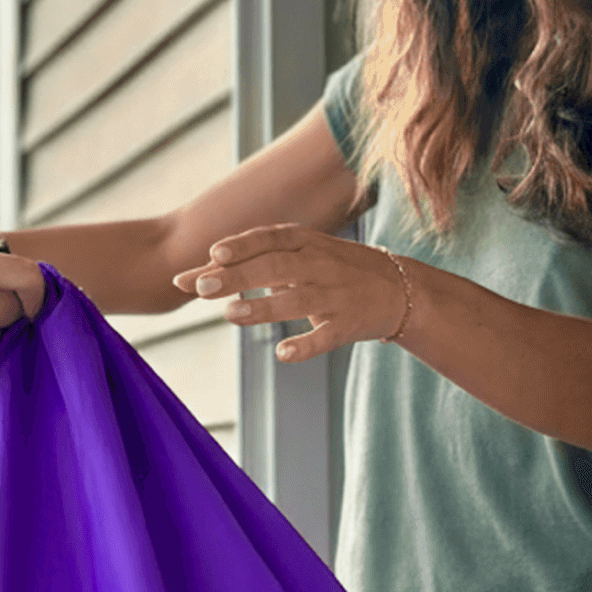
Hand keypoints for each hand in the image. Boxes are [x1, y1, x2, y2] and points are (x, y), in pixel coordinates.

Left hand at [172, 225, 410, 362]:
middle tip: (202, 286)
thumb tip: (190, 276)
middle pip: (276, 268)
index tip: (213, 252)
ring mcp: (335, 295)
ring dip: (263, 307)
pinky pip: (326, 336)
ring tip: (229, 314)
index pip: (270, 239)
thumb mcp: (299, 255)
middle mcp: (320, 265)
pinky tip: (282, 353)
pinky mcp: (349, 325)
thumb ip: (249, 263)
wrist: (401, 289)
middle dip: (239, 275)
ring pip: (297, 300)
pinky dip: (305, 345)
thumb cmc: (333, 269)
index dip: (243, 245)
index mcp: (307, 243)